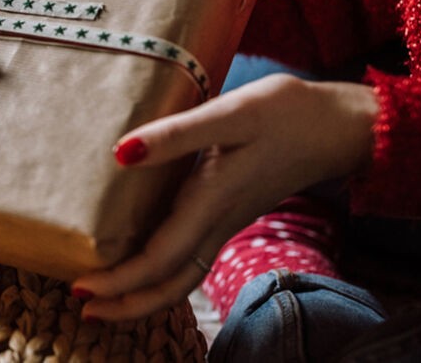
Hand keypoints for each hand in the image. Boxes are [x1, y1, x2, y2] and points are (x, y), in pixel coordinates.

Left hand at [73, 74, 377, 321]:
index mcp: (211, 202)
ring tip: (105, 295)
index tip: (81, 289)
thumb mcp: (231, 113)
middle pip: (169, 284)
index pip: (159, 260)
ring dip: (143, 292)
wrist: (339, 125)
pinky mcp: (230, 213)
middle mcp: (217, 223)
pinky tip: (140, 258)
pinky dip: (162, 271)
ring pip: (182, 276)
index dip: (120, 281)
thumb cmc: (286, 113)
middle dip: (126, 302)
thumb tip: (121, 153)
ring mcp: (226, 222)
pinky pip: (192, 257)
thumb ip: (177, 135)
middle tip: (83, 306)